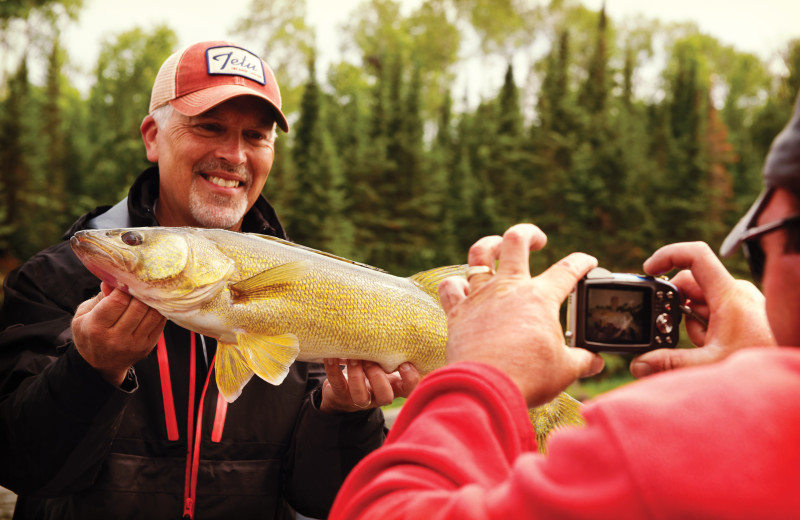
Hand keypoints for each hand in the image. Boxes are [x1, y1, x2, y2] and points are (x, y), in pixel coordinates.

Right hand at [72, 282, 166, 385]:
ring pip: (153, 314)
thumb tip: (113, 280)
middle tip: (142, 281)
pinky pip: (160, 322)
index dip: (125, 287)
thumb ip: (99, 297)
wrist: (100, 365)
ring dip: (153, 299)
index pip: (117, 301)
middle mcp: (116, 338)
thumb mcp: (83, 315)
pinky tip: (155, 302)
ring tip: (150, 290)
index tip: (127, 278)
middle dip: (141, 291)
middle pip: (138, 307)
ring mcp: (135, 344)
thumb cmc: (90, 334)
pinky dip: (160, 309)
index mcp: (96, 328)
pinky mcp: (148, 346)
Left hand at [320, 359, 420, 412]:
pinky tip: (333, 356)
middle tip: (371, 360)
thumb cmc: (369, 369)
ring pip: (360, 396)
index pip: (409, 390)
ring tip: (354, 357)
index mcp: (393, 387)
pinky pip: (337, 384)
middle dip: (378, 377)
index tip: (404, 363)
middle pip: (385, 396)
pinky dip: (333, 369)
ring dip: (357, 375)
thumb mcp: (383, 363)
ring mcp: (358, 399)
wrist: (341, 392)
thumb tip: (399, 325)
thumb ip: (392, 352)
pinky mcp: (339, 395)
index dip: (410, 379)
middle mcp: (377, 396)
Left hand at [437, 223, 603, 407]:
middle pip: (516, 240)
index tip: (589, 263)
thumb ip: (582, 360)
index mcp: (540, 297)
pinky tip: (463, 287)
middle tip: (538, 241)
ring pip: (479, 254)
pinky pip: (451, 287)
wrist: (486, 389)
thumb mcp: (566, 369)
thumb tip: (596, 361)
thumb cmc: (528, 377)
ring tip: (497, 248)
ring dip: (489, 246)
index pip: (568, 269)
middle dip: (529, 234)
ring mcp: (481, 297)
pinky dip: (456, 284)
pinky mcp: (458, 313)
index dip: (583, 262)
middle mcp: (509, 288)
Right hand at [630, 241, 775, 377]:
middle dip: (678, 309)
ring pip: (700, 302)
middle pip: (690, 284)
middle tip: (678, 333)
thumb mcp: (710, 363)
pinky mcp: (743, 313)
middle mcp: (735, 292)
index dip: (668, 255)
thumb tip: (638, 364)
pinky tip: (713, 347)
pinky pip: (713, 312)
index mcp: (728, 294)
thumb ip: (671, 362)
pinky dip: (705, 328)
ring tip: (706, 348)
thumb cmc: (761, 364)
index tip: (649, 270)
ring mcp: (740, 302)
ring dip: (693, 323)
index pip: (695, 256)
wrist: (790, 374)